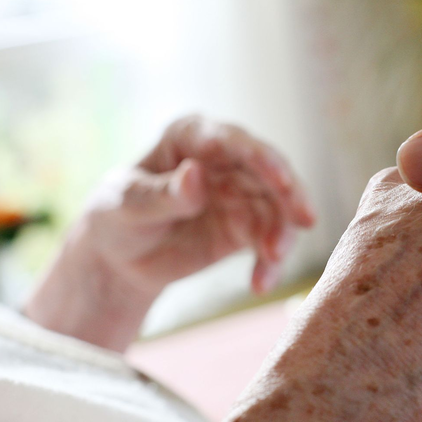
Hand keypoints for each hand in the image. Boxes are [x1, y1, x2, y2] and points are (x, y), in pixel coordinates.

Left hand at [90, 115, 314, 294]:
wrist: (120, 259)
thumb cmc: (116, 217)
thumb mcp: (126, 205)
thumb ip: (162, 193)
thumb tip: (197, 175)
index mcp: (192, 136)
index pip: (234, 141)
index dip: (262, 157)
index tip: (282, 180)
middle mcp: (225, 160)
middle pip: (269, 173)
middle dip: (289, 197)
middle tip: (304, 221)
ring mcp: (240, 194)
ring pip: (277, 209)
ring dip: (282, 234)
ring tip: (272, 260)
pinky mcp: (247, 228)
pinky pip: (269, 242)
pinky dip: (270, 263)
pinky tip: (259, 285)